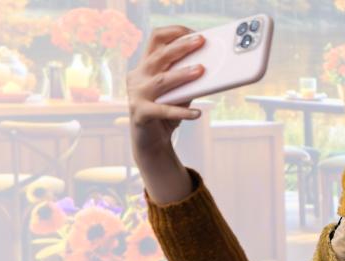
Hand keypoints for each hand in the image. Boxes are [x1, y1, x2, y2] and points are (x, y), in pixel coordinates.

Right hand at [127, 26, 206, 203]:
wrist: (150, 142)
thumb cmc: (165, 113)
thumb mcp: (178, 93)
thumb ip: (187, 80)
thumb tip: (207, 68)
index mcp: (145, 66)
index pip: (156, 40)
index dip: (175, 34)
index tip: (195, 34)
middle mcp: (137, 76)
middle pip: (159, 56)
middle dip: (181, 47)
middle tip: (201, 42)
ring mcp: (136, 94)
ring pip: (162, 80)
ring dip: (182, 74)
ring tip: (201, 71)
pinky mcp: (140, 113)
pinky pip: (164, 110)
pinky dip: (182, 112)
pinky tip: (198, 113)